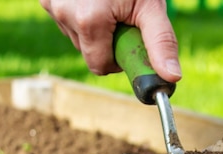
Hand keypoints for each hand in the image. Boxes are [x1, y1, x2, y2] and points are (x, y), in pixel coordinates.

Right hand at [40, 0, 181, 81]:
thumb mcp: (151, 9)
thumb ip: (161, 43)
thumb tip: (171, 78)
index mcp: (89, 20)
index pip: (100, 66)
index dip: (118, 59)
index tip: (129, 40)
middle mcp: (64, 12)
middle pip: (88, 52)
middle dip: (107, 42)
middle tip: (121, 19)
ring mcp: (51, 3)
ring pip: (77, 38)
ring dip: (95, 30)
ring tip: (108, 6)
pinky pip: (67, 21)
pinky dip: (82, 16)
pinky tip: (94, 1)